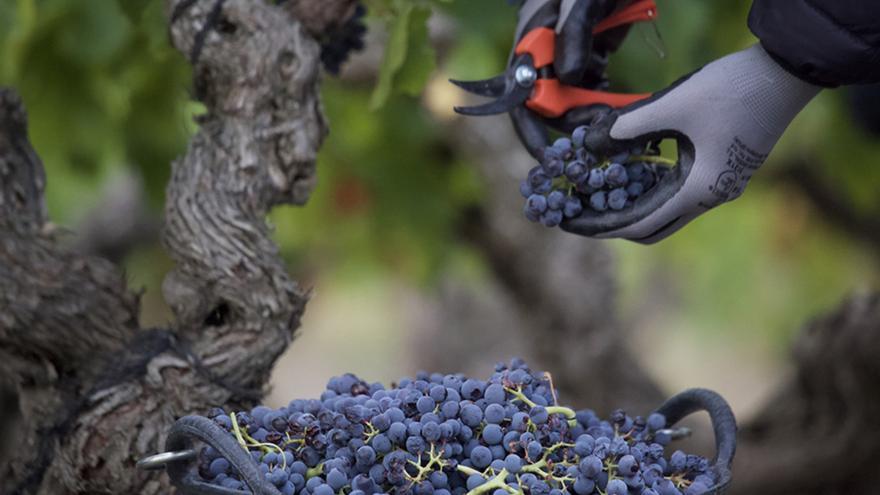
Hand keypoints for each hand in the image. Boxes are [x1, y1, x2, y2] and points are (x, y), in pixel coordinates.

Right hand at [511, 0, 628, 156]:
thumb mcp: (583, 0)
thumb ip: (574, 33)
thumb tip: (568, 78)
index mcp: (530, 41)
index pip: (520, 94)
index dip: (531, 128)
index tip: (547, 156)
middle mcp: (544, 54)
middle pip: (546, 104)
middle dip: (571, 122)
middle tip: (602, 128)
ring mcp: (567, 56)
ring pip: (571, 101)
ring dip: (590, 113)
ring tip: (615, 113)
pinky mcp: (589, 56)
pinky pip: (591, 89)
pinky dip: (604, 100)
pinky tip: (618, 99)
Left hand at [561, 44, 820, 242]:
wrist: (787, 72)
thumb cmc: (733, 88)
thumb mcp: (673, 105)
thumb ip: (628, 127)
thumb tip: (586, 143)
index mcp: (699, 191)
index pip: (640, 224)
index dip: (602, 226)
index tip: (571, 224)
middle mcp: (710, 196)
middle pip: (652, 225)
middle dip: (612, 221)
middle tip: (578, 212)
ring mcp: (719, 184)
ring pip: (666, 208)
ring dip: (632, 203)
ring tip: (595, 193)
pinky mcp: (722, 168)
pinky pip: (678, 189)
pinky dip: (650, 186)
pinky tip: (629, 171)